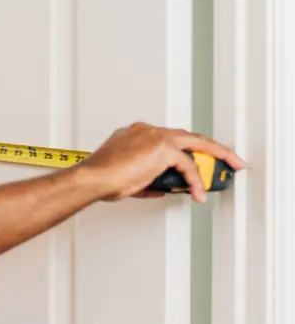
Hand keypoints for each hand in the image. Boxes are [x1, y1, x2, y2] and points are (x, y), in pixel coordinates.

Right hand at [81, 122, 244, 202]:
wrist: (94, 178)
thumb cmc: (101, 178)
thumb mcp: (128, 178)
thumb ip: (147, 179)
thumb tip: (160, 188)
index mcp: (135, 134)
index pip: (168, 138)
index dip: (184, 150)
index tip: (193, 161)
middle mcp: (147, 131)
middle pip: (188, 136)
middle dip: (210, 147)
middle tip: (226, 158)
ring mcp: (156, 137)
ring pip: (196, 143)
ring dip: (216, 156)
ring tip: (229, 166)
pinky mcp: (164, 149)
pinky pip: (188, 165)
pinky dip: (196, 181)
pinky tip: (198, 192)